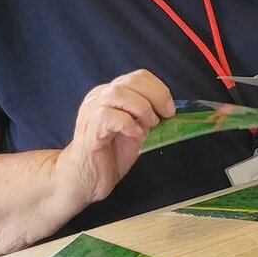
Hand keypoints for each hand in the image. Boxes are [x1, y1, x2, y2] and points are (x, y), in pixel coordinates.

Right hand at [55, 70, 175, 205]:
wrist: (87, 180)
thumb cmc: (111, 155)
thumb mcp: (136, 131)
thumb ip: (147, 118)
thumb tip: (167, 111)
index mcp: (110, 94)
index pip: (137, 77)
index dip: (158, 89)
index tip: (170, 109)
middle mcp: (98, 98)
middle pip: (130, 81)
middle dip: (155, 96)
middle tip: (165, 116)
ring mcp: (91, 112)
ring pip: (117, 93)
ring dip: (141, 108)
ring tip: (149, 125)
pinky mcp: (89, 130)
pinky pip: (107, 116)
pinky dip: (127, 123)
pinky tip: (135, 135)